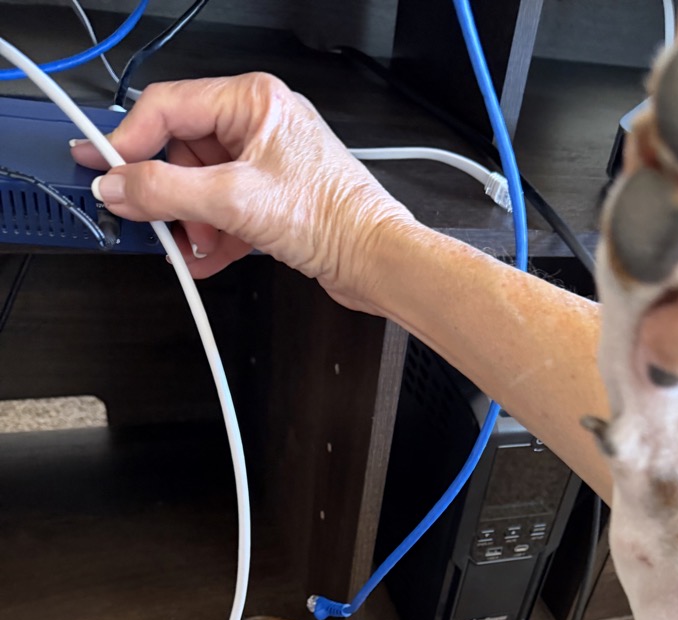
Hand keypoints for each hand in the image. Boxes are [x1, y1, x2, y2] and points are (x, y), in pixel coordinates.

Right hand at [70, 73, 415, 310]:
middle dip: (167, 194)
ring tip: (194, 248)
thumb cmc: (334, 218)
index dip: (128, 141)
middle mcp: (259, 126)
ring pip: (201, 187)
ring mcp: (266, 165)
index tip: (100, 167)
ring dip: (191, 223)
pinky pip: (225, 211)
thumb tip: (119, 186)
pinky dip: (213, 237)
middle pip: (181, 151)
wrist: (377, 261)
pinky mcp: (273, 201)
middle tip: (149, 220)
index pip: (167, 108)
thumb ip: (166, 192)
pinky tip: (208, 259)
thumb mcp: (234, 202)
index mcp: (252, 101)